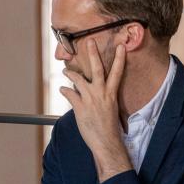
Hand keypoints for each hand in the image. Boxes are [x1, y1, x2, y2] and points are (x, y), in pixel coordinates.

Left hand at [60, 40, 131, 180]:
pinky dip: (65, 90)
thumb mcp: (110, 109)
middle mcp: (101, 94)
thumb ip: (102, 98)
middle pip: (97, 69)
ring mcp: (90, 100)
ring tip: (65, 71)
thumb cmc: (108, 127)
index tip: (121, 47)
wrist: (106, 142)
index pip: (117, 73)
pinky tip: (62, 89)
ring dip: (70, 74)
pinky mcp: (80, 107)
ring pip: (79, 80)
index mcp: (111, 94)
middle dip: (93, 54)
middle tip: (89, 41)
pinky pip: (69, 93)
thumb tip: (92, 92)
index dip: (119, 59)